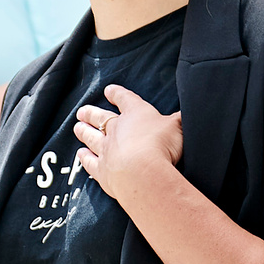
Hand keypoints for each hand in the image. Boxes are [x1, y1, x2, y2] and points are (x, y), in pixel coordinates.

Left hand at [72, 85, 183, 200]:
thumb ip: (180, 121)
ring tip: (77, 127)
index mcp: (135, 114)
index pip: (124, 99)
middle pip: (100, 117)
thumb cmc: (163, 146)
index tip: (109, 90)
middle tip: (82, 111)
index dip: (117, 94)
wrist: (144, 172)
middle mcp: (117, 129)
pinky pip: (90, 162)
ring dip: (83, 132)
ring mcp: (106, 150)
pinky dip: (84, 158)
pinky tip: (80, 155)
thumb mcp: (178, 127)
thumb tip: (187, 114)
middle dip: (91, 113)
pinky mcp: (102, 171)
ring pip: (91, 137)